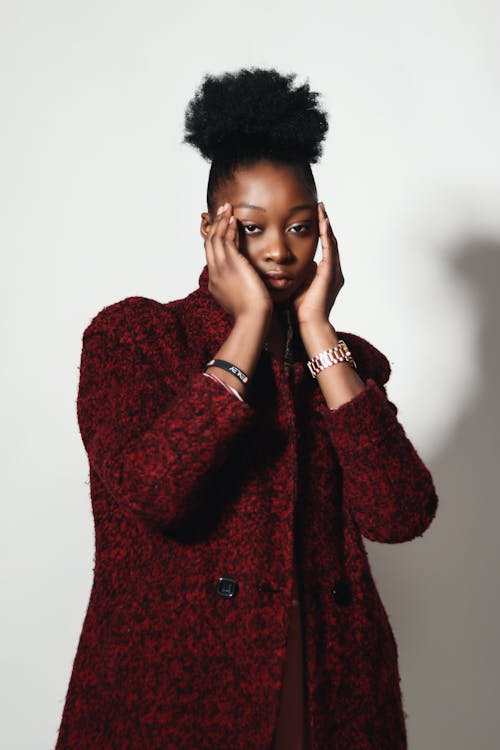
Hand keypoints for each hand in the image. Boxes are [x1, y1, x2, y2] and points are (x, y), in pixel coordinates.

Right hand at [204, 203, 272, 319]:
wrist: (253, 318)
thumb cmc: (253, 313)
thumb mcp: (243, 299)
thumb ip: (242, 288)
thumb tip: (248, 284)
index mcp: (216, 284)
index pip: (213, 257)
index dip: (216, 241)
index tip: (222, 230)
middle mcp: (214, 274)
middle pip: (209, 245)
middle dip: (214, 226)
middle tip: (220, 212)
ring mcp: (220, 268)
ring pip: (215, 239)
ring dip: (220, 221)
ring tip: (226, 208)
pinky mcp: (230, 263)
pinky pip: (225, 239)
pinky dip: (227, 227)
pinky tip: (233, 218)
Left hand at [292, 202, 343, 325]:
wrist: (310, 323)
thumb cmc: (302, 310)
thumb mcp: (299, 286)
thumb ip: (299, 274)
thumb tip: (291, 264)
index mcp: (327, 273)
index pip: (325, 247)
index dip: (321, 231)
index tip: (316, 217)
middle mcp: (334, 270)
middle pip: (331, 240)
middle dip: (326, 224)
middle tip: (320, 207)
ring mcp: (334, 271)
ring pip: (332, 242)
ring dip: (327, 225)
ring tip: (322, 210)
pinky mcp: (330, 273)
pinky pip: (330, 250)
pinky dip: (327, 235)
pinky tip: (323, 223)